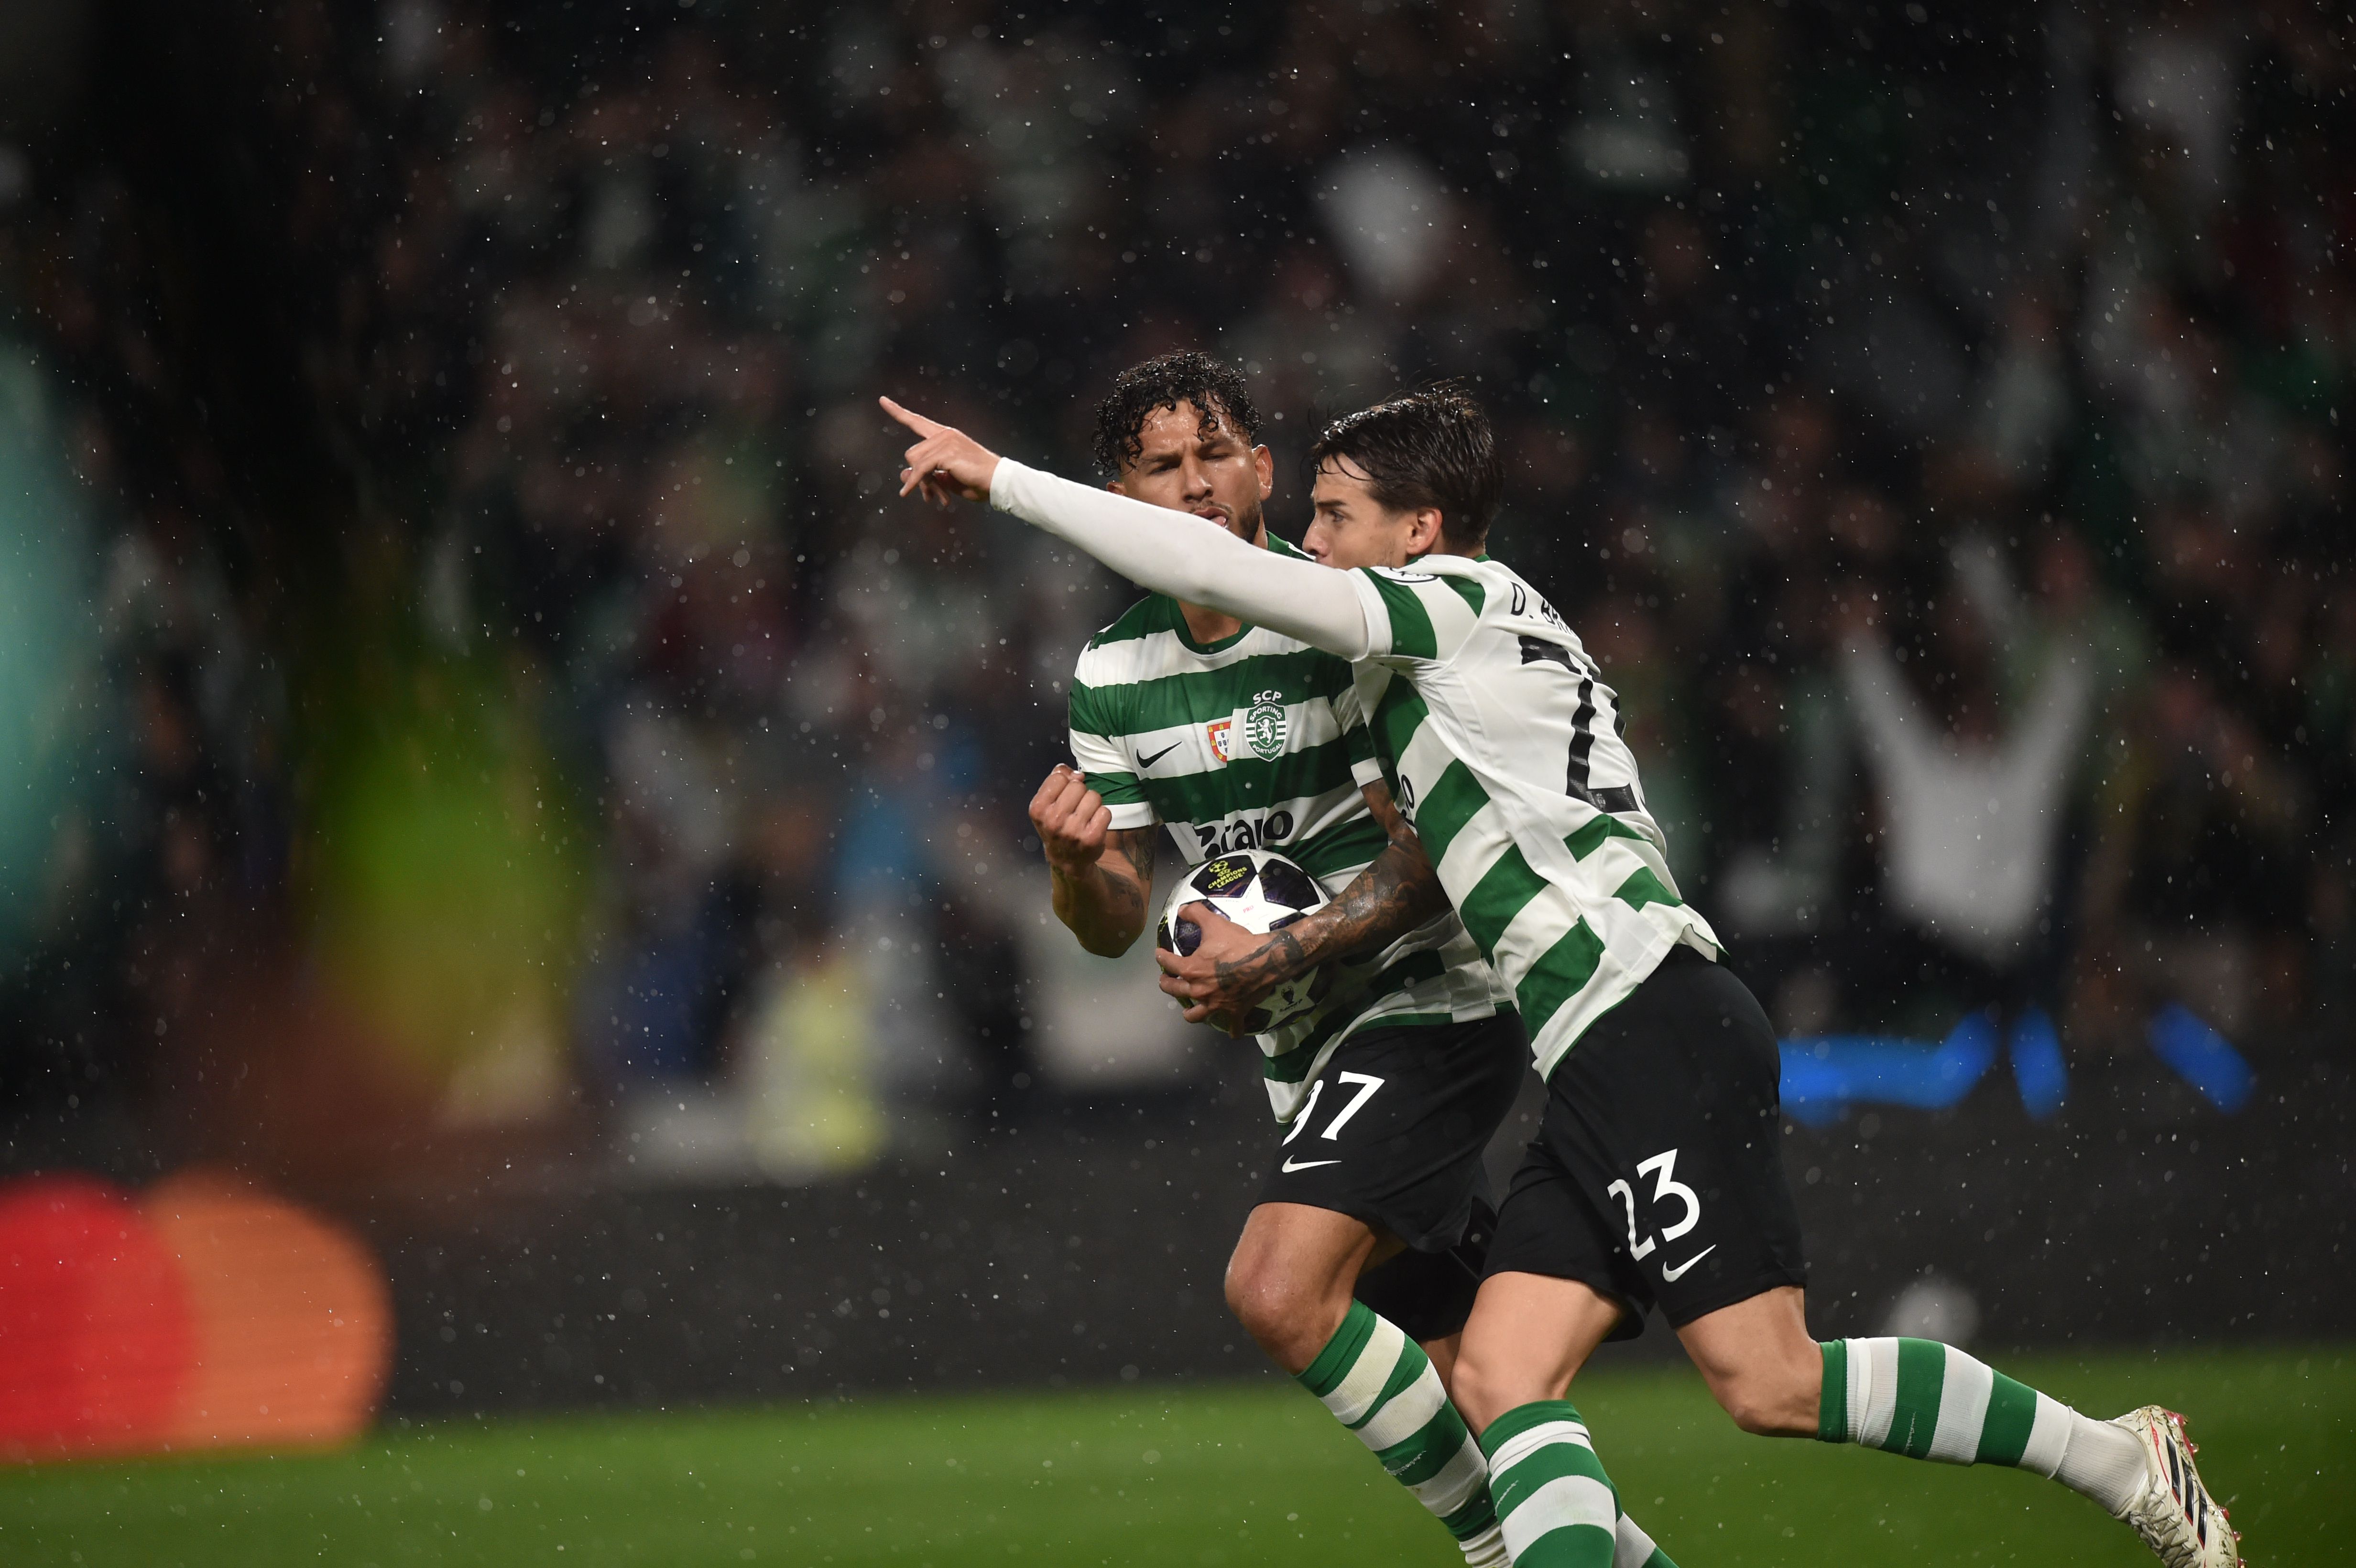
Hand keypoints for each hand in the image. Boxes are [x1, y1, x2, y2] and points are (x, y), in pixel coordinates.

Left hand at [880, 396, 1000, 506]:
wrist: (997, 481)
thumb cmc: (976, 480)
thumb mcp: (945, 478)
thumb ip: (925, 474)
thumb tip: (902, 476)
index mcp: (945, 435)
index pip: (917, 421)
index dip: (898, 411)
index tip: (882, 400)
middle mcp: (944, 434)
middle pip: (912, 453)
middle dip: (917, 476)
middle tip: (929, 494)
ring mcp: (946, 442)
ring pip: (914, 461)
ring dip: (921, 482)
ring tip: (935, 496)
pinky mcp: (947, 453)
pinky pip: (920, 469)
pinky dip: (915, 482)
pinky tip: (909, 492)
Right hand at [1029, 764, 1109, 877]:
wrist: (1066, 859)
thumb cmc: (1056, 827)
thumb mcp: (1046, 804)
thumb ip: (1056, 780)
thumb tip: (1075, 773)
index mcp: (1038, 809)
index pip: (1058, 777)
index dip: (1064, 783)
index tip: (1064, 795)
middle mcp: (1053, 820)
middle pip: (1077, 785)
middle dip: (1079, 793)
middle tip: (1075, 808)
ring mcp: (1073, 830)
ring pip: (1093, 796)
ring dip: (1092, 804)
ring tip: (1085, 816)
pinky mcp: (1092, 838)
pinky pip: (1105, 811)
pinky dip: (1102, 816)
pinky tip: (1093, 824)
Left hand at [1155, 901, 1305, 1036]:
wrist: (1265, 959)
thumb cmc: (1237, 942)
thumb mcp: (1214, 923)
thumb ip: (1196, 913)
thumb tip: (1182, 909)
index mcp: (1191, 969)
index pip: (1168, 963)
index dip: (1161, 957)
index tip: (1159, 955)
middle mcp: (1199, 990)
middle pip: (1175, 991)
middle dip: (1167, 985)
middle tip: (1166, 981)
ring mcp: (1216, 1004)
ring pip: (1196, 1015)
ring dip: (1190, 1012)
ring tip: (1188, 1010)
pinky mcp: (1234, 1011)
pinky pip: (1233, 1027)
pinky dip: (1233, 1030)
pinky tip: (1232, 1032)